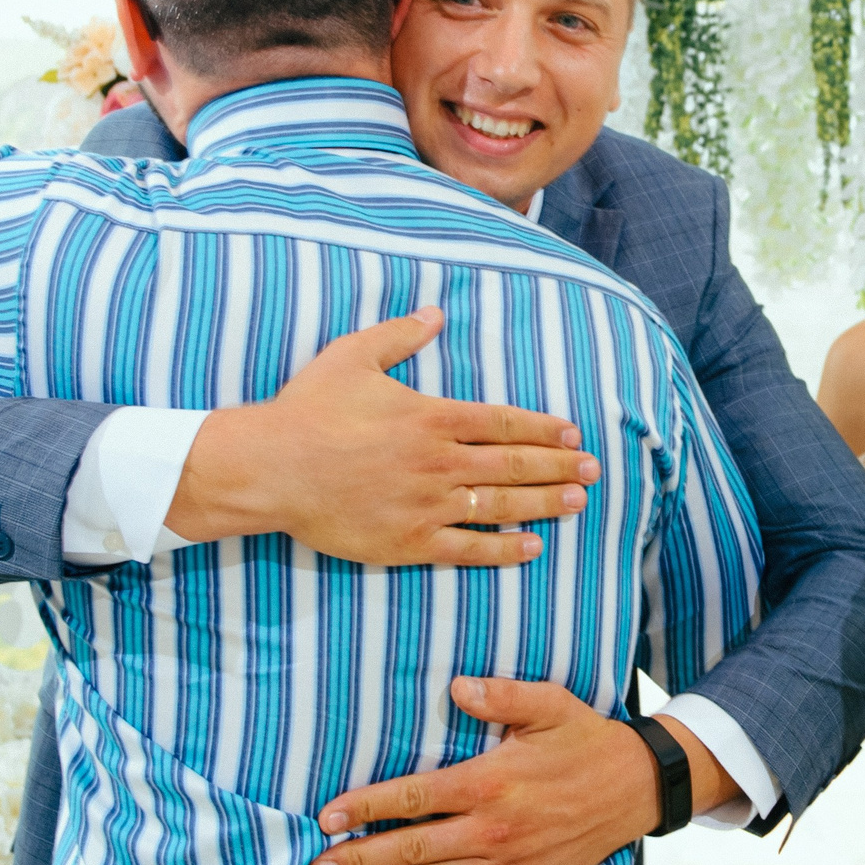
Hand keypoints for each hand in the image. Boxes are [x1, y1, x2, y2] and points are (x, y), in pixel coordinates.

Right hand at [166, 308, 599, 566]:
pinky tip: (532, 548)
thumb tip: (435, 314)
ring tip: (577, 502)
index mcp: (432, 418)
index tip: (572, 434)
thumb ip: (399, 335)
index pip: (505, 423)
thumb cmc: (309, 409)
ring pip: (500, 506)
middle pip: (514, 464)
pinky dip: (503, 550)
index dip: (543, 429)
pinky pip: (468, 549)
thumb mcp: (353, 356)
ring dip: (544, 504)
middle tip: (594, 470)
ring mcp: (427, 505)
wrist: (270, 469)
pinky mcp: (409, 542)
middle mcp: (439, 462)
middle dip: (559, 467)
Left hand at [310, 677, 731, 864]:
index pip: (412, 798)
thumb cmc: (586, 742)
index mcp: (491, 781)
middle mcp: (492, 829)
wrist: (636, 789)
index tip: (328, 818)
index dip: (365, 809)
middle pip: (410, 850)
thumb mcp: (550, 704)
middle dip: (358, 861)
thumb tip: (456, 687)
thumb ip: (502, 695)